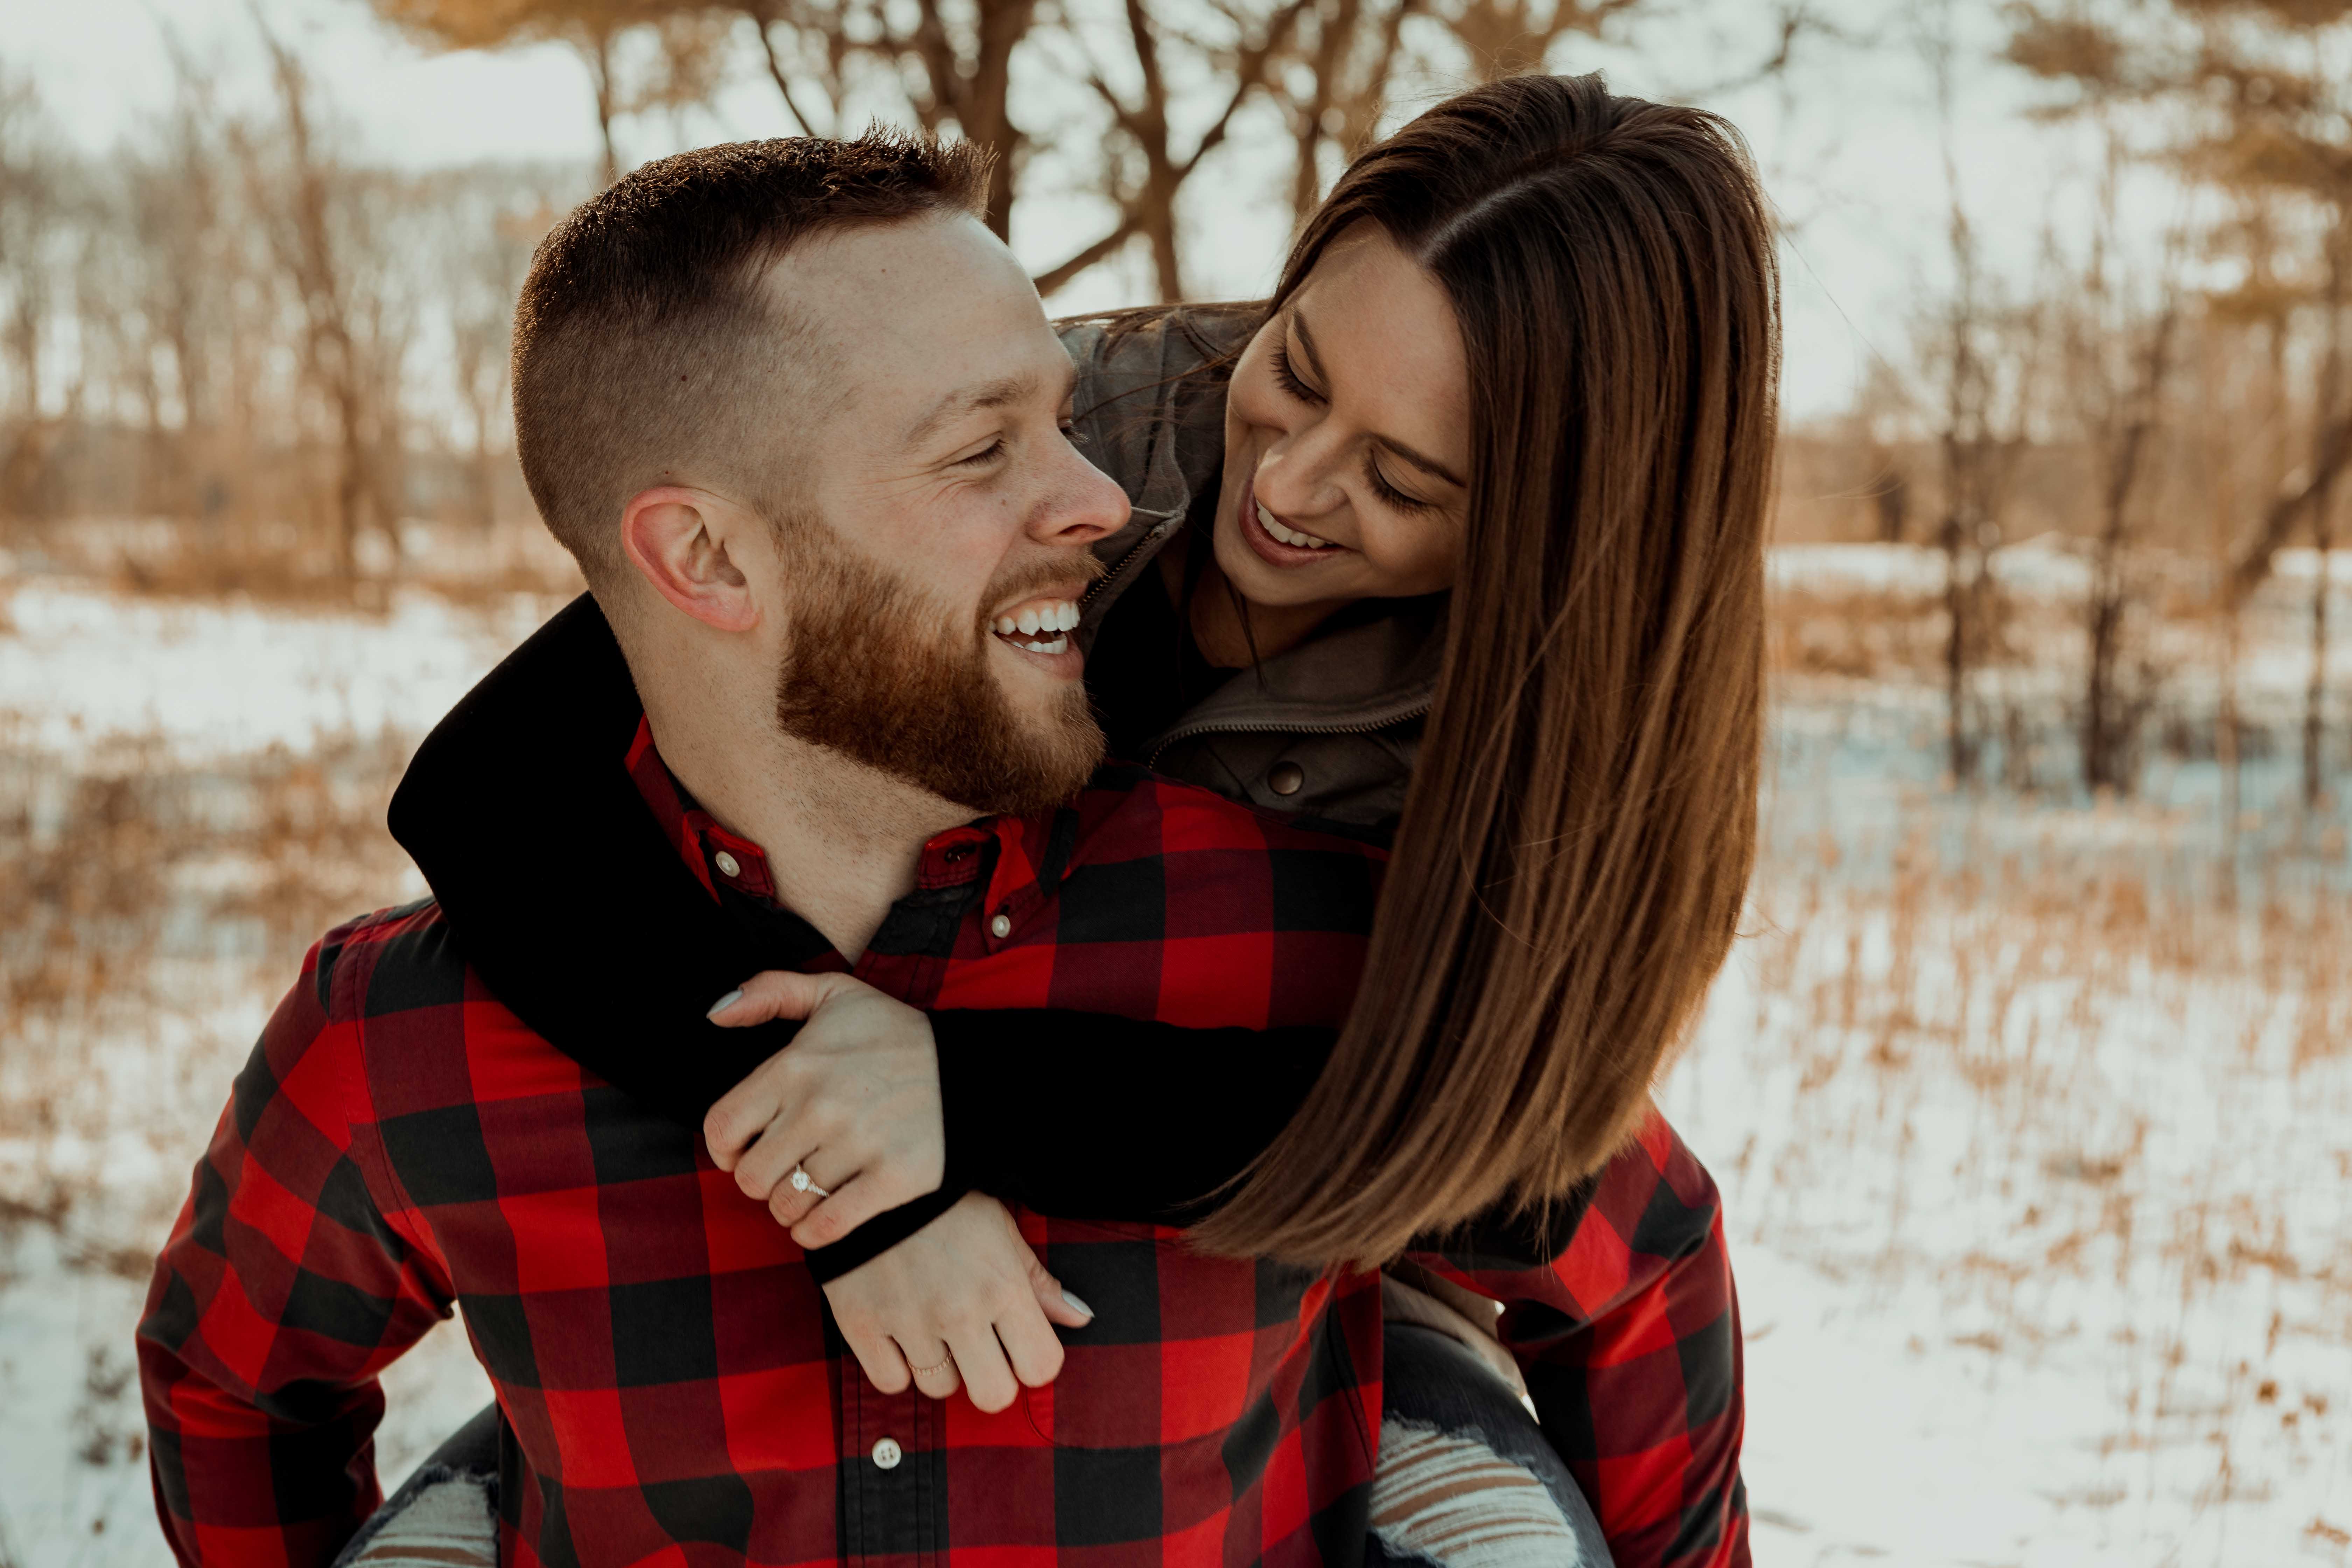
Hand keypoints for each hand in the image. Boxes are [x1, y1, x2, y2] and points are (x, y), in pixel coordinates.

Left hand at [703, 970, 945, 1249]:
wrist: (973, 1071)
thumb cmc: (894, 1035)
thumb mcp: (834, 993)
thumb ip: (768, 992)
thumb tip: (715, 1015)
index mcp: (796, 1064)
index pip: (722, 1126)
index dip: (723, 1149)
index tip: (741, 1151)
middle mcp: (821, 1105)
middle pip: (751, 1176)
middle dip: (761, 1179)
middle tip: (783, 1170)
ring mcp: (857, 1144)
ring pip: (786, 1205)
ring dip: (790, 1207)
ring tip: (807, 1191)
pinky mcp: (891, 1179)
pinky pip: (825, 1226)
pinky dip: (813, 1232)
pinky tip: (819, 1220)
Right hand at [822, 1192, 1094, 1411]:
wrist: (866, 1174)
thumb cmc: (943, 1203)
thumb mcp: (1000, 1230)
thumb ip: (1039, 1282)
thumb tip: (1081, 1319)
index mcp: (1002, 1285)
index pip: (1041, 1366)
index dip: (1033, 1361)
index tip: (1018, 1346)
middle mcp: (959, 1310)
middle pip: (993, 1396)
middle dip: (990, 1377)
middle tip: (976, 1347)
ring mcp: (908, 1320)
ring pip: (940, 1389)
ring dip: (940, 1366)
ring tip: (931, 1323)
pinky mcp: (861, 1325)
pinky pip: (890, 1383)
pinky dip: (896, 1366)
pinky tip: (898, 1330)